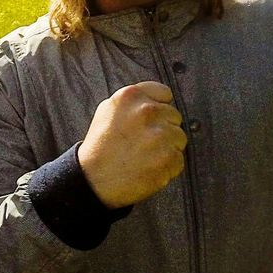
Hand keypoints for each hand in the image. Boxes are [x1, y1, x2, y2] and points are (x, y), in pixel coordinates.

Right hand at [77, 81, 186, 208]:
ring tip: (145, 155)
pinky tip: (148, 167)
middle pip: (174, 116)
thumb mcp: (108, 110)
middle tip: (143, 142)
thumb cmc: (100, 147)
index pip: (164, 93)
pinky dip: (167, 167)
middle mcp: (146, 111)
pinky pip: (179, 159)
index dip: (159, 107)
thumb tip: (157, 101)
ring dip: (167, 148)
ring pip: (179, 137)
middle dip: (163, 128)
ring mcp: (159, 134)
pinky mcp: (168, 157)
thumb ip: (133, 101)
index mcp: (131, 96)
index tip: (150, 120)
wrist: (93, 179)